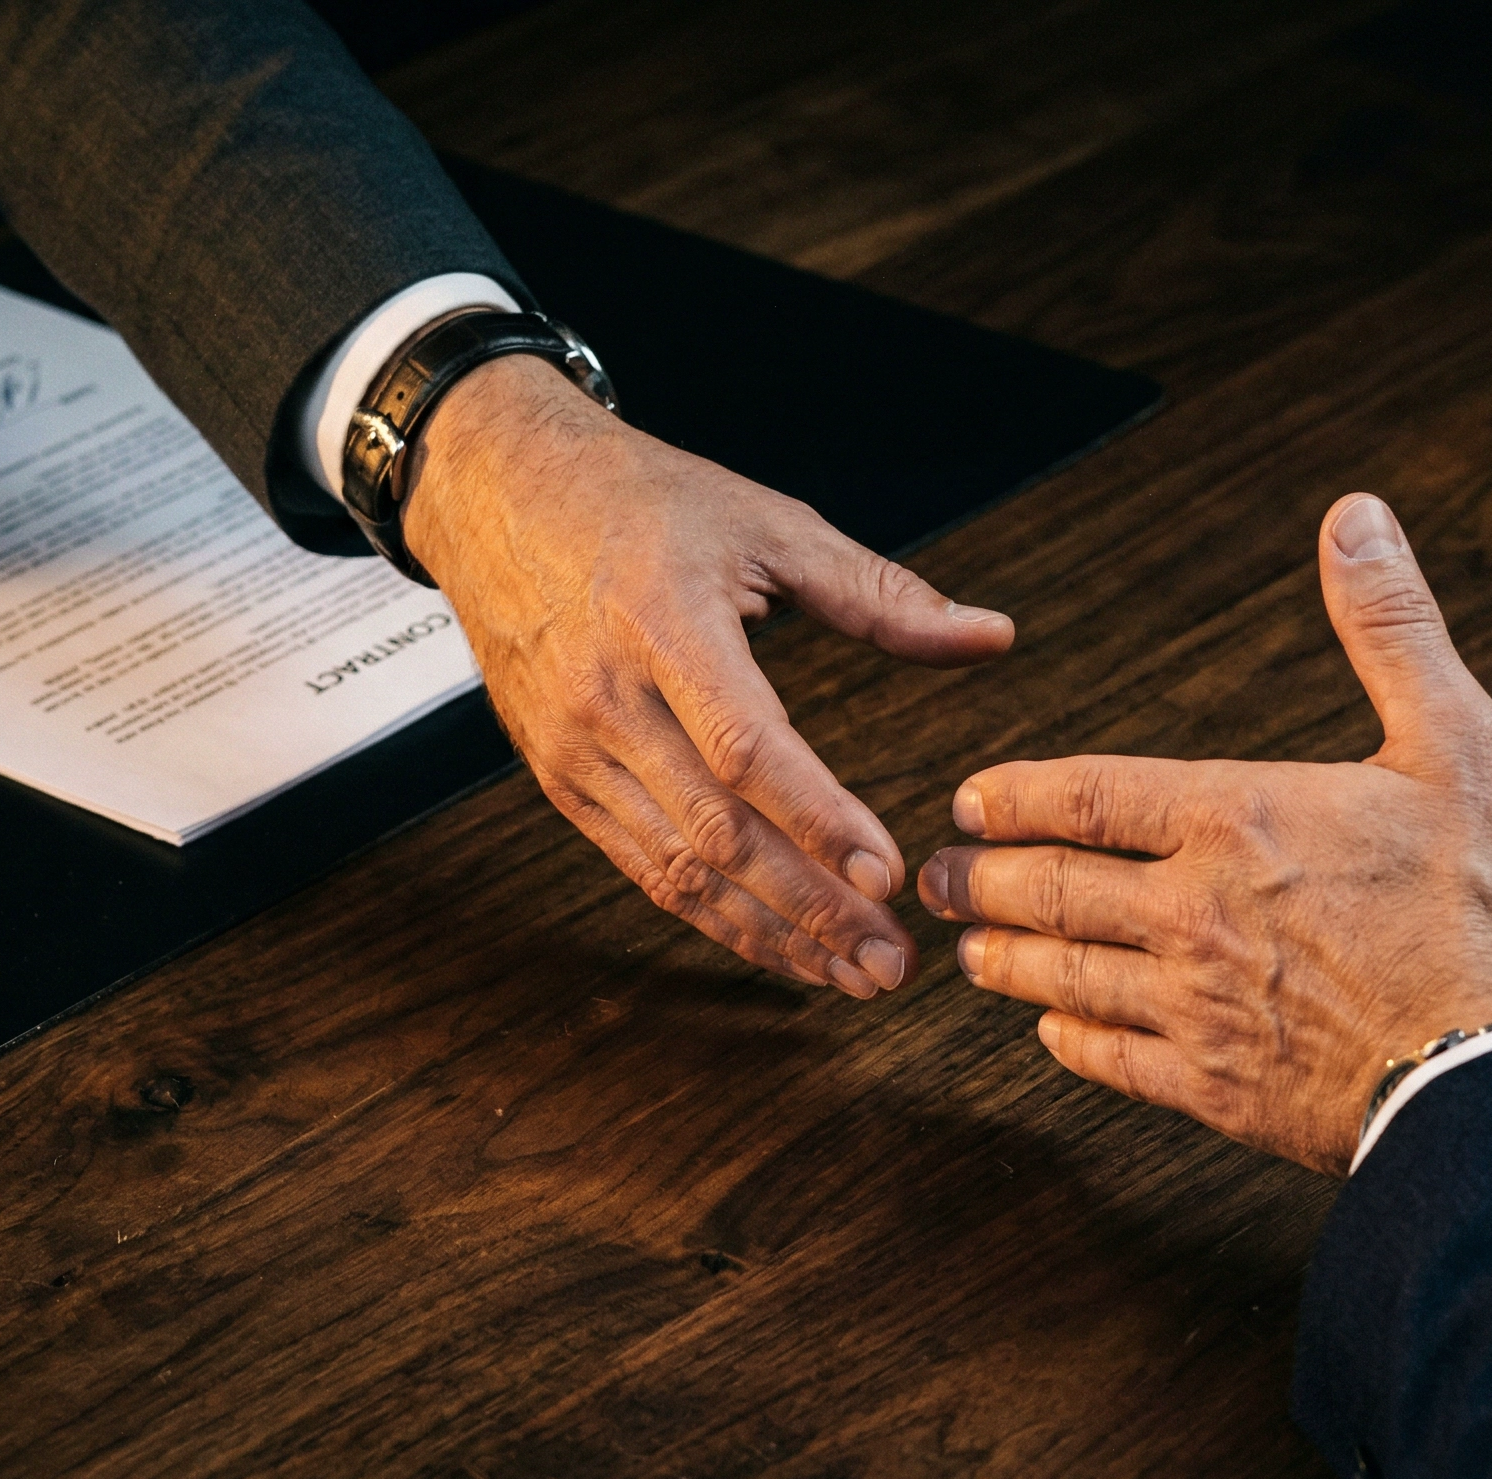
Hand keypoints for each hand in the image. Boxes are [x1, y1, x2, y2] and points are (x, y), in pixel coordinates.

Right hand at [403, 355, 1013, 995]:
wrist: (498, 493)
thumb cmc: (638, 500)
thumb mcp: (767, 523)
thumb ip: (882, 593)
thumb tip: (993, 637)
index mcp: (663, 620)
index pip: (746, 746)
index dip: (818, 820)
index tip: (888, 876)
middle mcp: (607, 697)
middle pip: (716, 831)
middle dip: (811, 909)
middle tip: (891, 962)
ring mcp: (573, 748)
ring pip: (676, 870)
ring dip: (769, 934)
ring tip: (850, 973)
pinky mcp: (559, 780)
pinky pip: (641, 868)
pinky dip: (714, 917)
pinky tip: (779, 944)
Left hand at [917, 494, 1491, 1171]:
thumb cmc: (1491, 908)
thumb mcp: (1459, 741)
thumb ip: (1390, 628)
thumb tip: (1355, 518)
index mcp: (1236, 818)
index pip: (1087, 796)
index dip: (1015, 797)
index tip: (970, 802)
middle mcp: (1193, 909)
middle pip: (1050, 889)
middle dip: (982, 881)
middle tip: (936, 878)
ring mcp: (1195, 1004)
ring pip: (1064, 976)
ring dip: (1006, 961)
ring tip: (969, 952)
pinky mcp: (1214, 1088)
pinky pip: (1112, 1061)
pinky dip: (1070, 1042)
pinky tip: (1054, 1033)